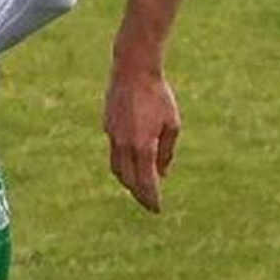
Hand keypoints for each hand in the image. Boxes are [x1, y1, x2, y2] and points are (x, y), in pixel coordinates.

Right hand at [104, 53, 181, 213]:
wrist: (133, 69)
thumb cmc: (158, 95)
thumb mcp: (172, 123)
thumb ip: (167, 151)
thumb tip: (162, 174)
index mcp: (143, 146)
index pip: (146, 183)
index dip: (151, 199)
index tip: (157, 209)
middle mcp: (125, 145)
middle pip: (129, 181)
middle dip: (140, 195)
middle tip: (149, 203)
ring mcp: (113, 136)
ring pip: (117, 169)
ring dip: (128, 182)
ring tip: (139, 186)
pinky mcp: (108, 127)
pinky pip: (114, 153)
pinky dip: (123, 164)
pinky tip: (131, 162)